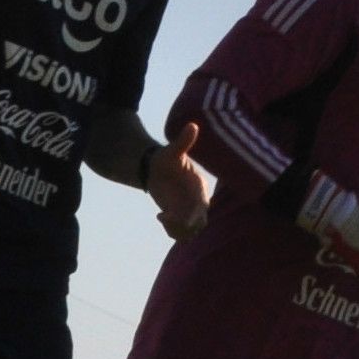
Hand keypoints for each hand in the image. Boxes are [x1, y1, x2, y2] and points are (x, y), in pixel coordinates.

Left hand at [147, 121, 213, 239]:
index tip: (171, 214)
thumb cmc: (166, 159)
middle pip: (199, 224)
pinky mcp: (180, 217)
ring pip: (190, 232)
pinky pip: (181, 233)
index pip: (202, 208)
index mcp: (200, 188)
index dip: (191, 215)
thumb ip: (183, 142)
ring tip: (161, 217)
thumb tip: (192, 125)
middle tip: (165, 217)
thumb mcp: (173, 151)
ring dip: (177, 230)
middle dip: (184, 225)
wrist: (156, 168)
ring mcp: (189, 211)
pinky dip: (172, 230)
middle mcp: (198, 201)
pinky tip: (159, 216)